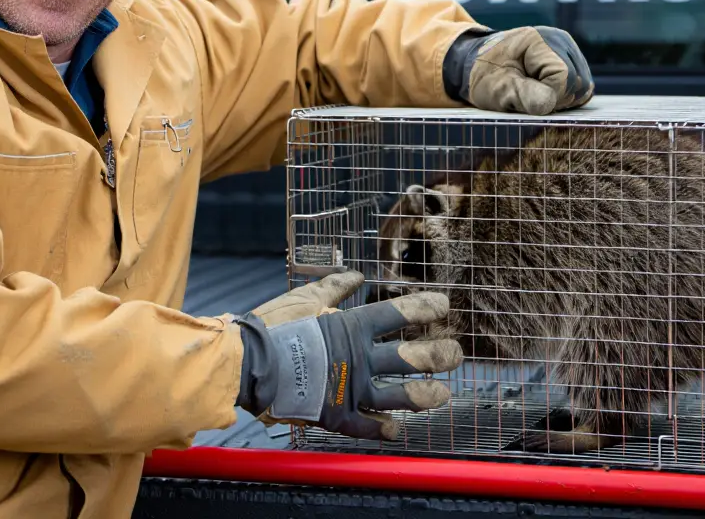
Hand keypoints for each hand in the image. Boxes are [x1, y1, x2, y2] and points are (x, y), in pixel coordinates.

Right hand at [231, 271, 461, 440]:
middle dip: (439, 355)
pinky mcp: (335, 416)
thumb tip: (357, 274)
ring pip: (399, 397)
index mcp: (352, 327)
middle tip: (455, 353)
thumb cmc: (274, 328)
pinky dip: (383, 430)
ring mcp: (350, 390)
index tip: (444, 305)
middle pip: (411, 359)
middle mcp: (358, 360)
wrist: (248, 366)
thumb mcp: (304, 298)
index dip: (425, 307)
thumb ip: (335, 287)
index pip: (398, 314)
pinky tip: (396, 431)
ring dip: (425, 396)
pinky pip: (366, 427)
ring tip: (443, 394)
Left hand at [443, 26, 593, 114]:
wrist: (481, 66)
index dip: (548, 96)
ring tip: (532, 93)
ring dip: (559, 99)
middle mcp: (560, 40)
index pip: (563, 77)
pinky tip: (542, 92)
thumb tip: (547, 103)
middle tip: (525, 97)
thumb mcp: (496, 88)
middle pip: (578, 83)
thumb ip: (521, 94)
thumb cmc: (486, 77)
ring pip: (583, 87)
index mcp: (539, 40)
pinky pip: (581, 89)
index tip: (522, 96)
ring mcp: (569, 50)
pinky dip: (563, 97)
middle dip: (554, 99)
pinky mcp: (572, 62)